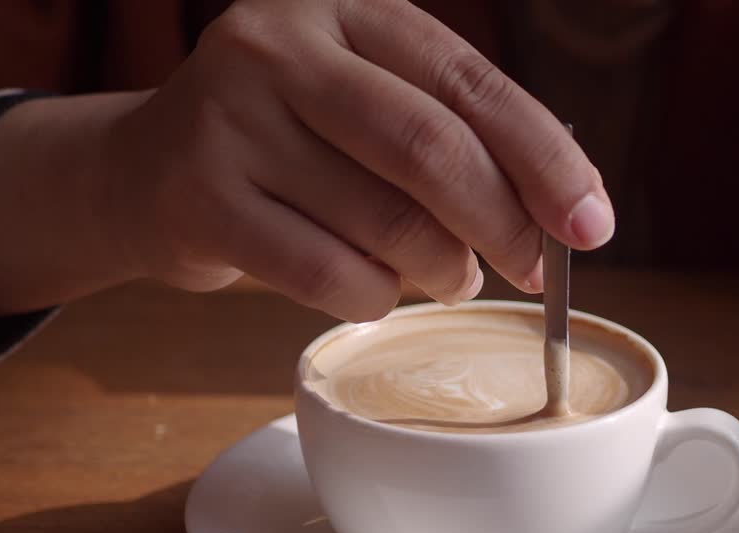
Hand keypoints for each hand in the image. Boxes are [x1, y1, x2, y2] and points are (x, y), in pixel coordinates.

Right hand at [101, 0, 613, 320]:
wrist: (147, 172)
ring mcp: (227, 117)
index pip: (468, 82)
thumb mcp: (367, 105)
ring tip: (451, 277)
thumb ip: (454, 135)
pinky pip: (327, 273)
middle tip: (533, 271)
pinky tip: (377, 290)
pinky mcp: (197, 196)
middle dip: (502, 223)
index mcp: (344, 8)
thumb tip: (566, 207)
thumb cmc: (290, 143)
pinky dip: (374, 297)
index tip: (592, 222)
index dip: (543, 158)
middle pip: (428, 148)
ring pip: (383, 220)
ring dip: (441, 268)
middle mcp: (278, 45)